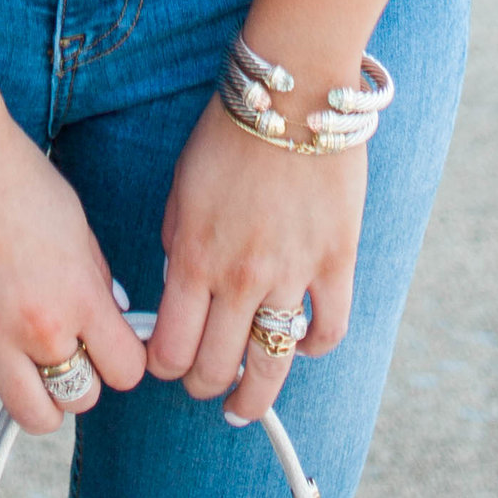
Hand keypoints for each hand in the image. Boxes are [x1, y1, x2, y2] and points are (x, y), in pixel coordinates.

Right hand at [0, 90, 148, 433]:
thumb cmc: (13, 172)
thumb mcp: (75, 219)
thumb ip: (93, 275)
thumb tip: (108, 314)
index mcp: (79, 293)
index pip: (126, 370)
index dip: (121, 361)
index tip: (109, 349)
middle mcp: (39, 323)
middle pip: (80, 399)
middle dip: (78, 378)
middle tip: (63, 350)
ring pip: (30, 415)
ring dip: (34, 396)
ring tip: (25, 366)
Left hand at [151, 96, 364, 421]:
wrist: (293, 93)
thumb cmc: (230, 132)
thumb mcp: (181, 186)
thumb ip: (177, 241)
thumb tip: (178, 283)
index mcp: (193, 257)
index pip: (170, 347)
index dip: (163, 368)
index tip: (165, 367)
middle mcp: (239, 278)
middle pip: (216, 366)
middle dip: (202, 385)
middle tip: (203, 385)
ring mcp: (291, 275)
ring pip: (271, 364)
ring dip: (253, 395)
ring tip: (245, 404)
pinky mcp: (335, 263)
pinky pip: (328, 329)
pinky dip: (314, 347)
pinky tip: (300, 346)